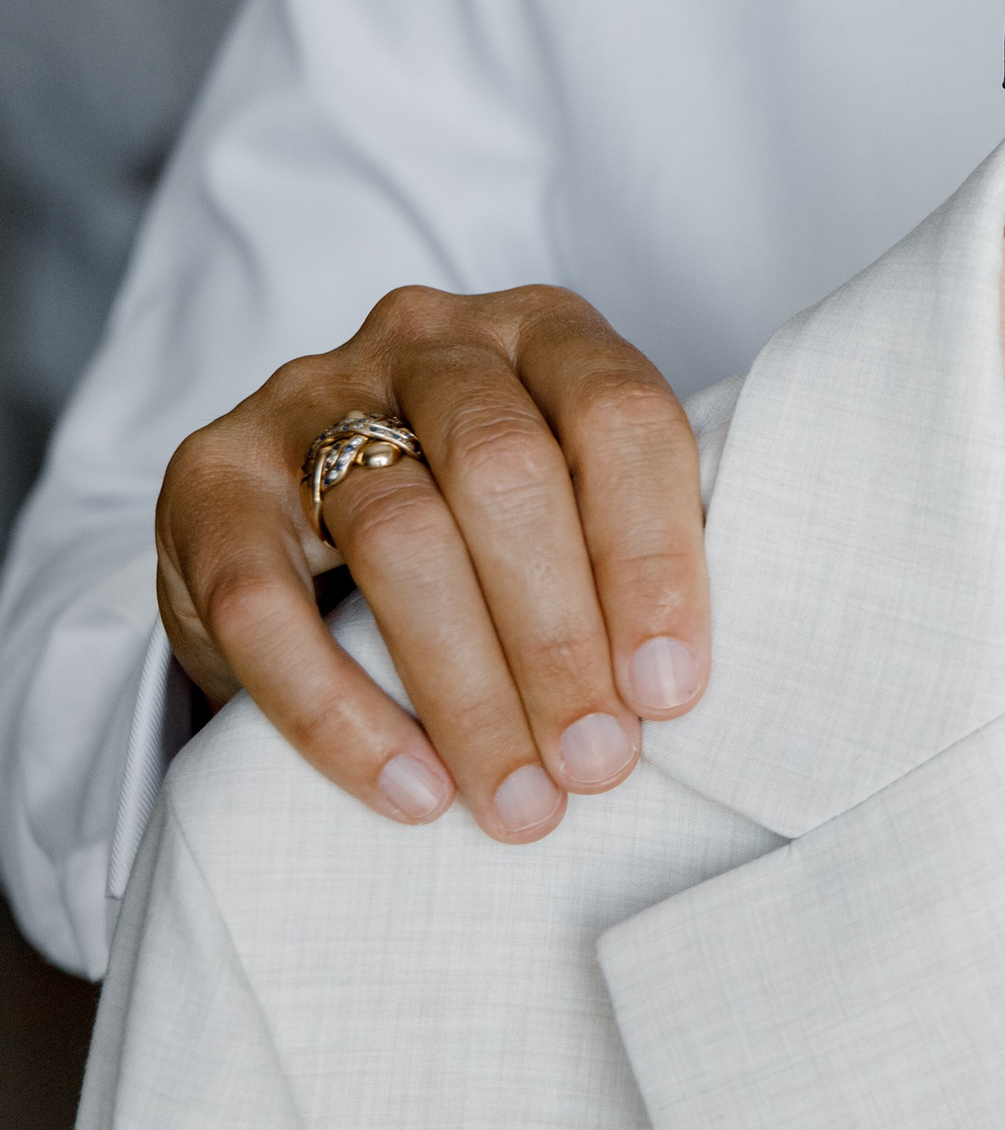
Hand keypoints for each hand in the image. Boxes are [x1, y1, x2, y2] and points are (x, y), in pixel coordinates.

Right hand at [156, 286, 709, 842]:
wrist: (307, 532)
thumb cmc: (485, 526)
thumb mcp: (572, 504)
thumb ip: (622, 554)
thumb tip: (671, 689)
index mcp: (547, 330)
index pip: (621, 418)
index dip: (654, 556)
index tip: (668, 689)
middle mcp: (429, 340)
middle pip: (506, 472)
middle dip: (561, 635)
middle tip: (597, 762)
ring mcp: (308, 398)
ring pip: (399, 535)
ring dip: (469, 688)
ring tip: (520, 799)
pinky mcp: (207, 479)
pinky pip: (261, 604)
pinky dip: (340, 713)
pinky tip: (411, 789)